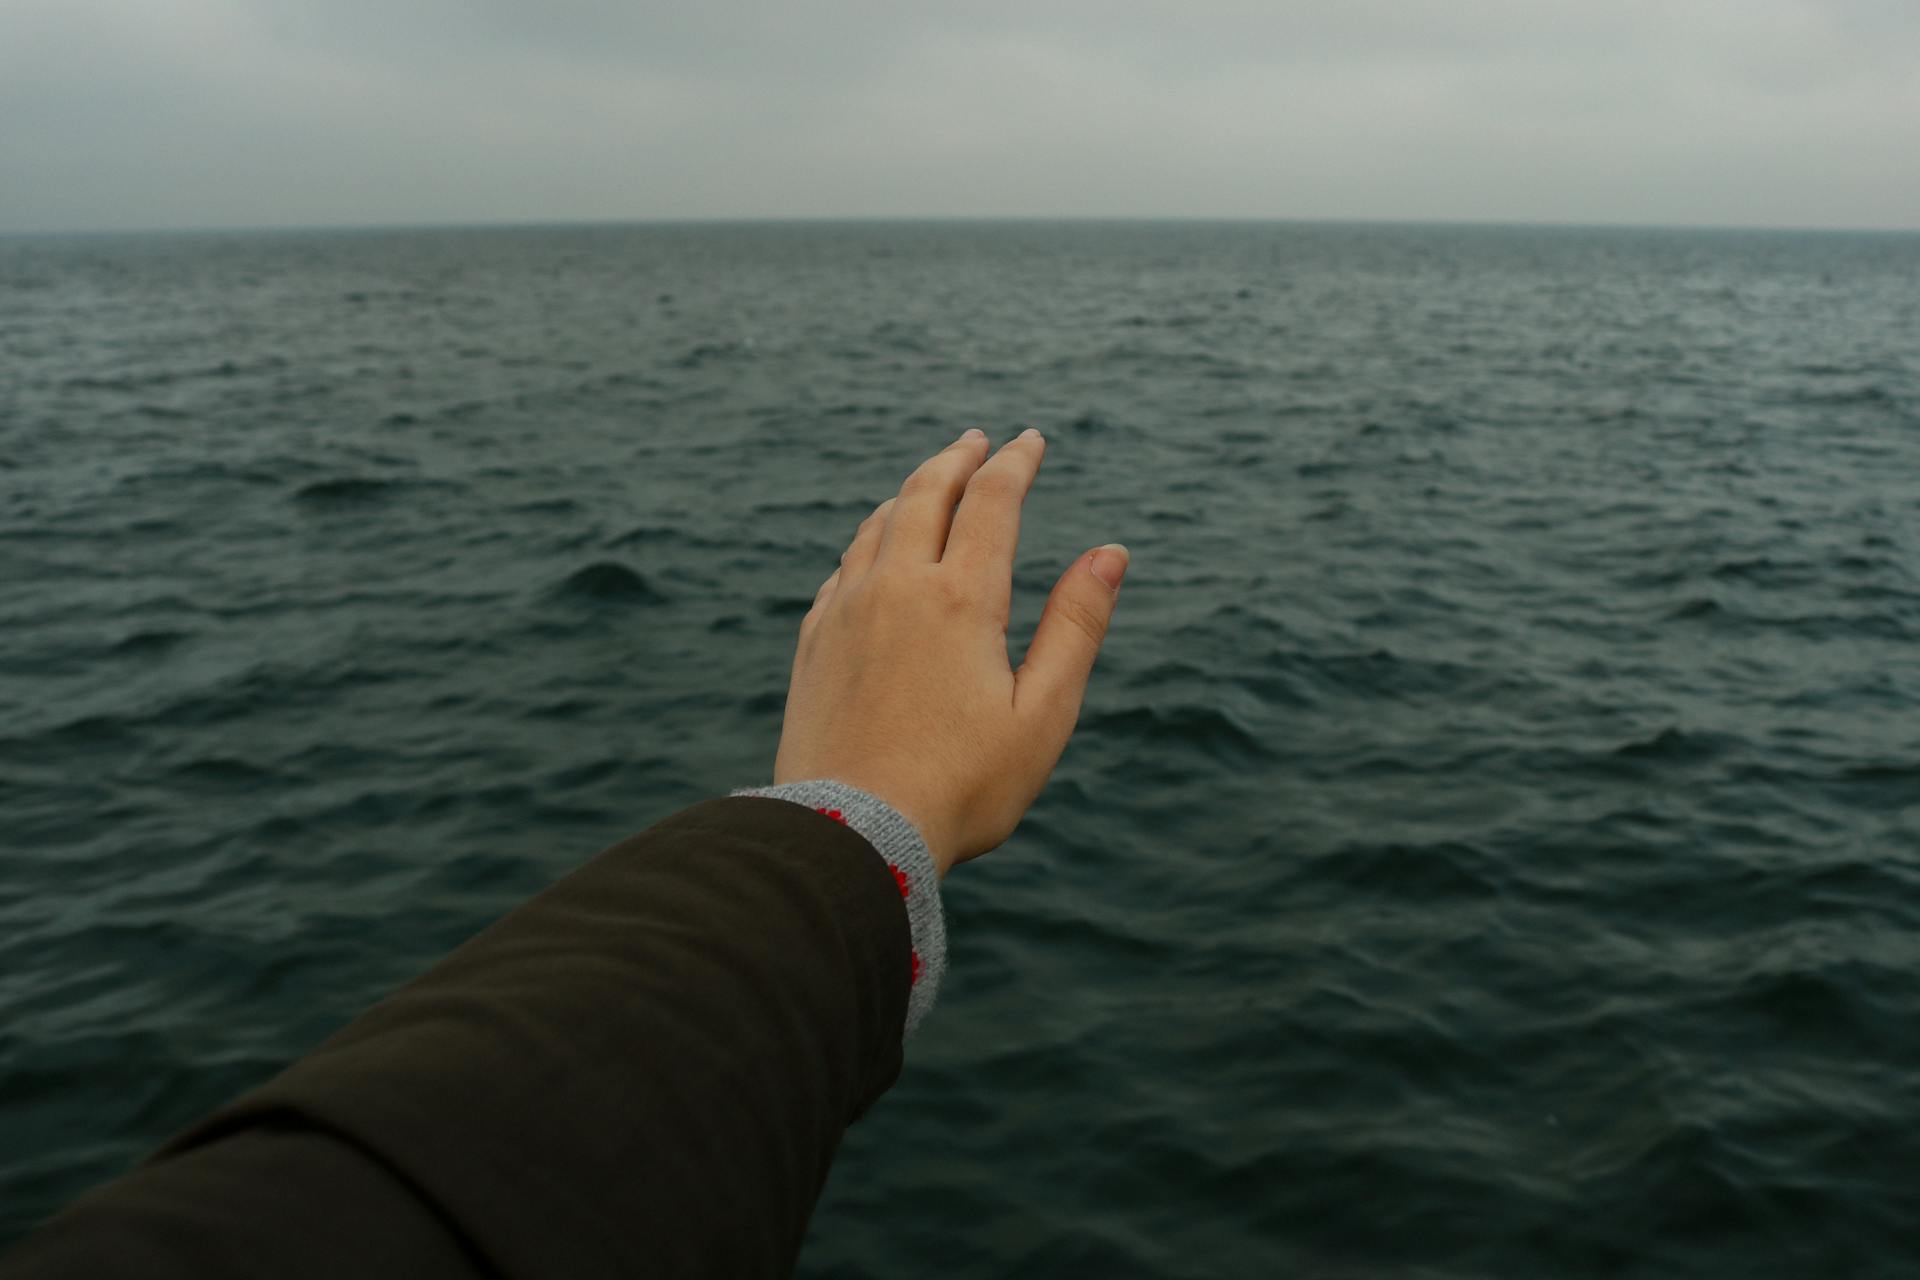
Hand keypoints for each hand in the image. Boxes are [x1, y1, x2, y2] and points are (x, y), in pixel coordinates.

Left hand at [773, 428, 1128, 875]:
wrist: (852, 833)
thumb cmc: (962, 786)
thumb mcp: (1042, 714)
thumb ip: (1076, 627)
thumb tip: (1110, 554)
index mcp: (960, 598)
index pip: (992, 502)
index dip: (1015, 463)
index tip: (1031, 440)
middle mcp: (896, 587)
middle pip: (925, 495)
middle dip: (958, 460)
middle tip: (978, 441)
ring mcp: (845, 613)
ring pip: (876, 526)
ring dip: (909, 494)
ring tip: (930, 485)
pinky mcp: (812, 645)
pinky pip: (842, 570)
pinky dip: (869, 543)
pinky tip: (874, 554)